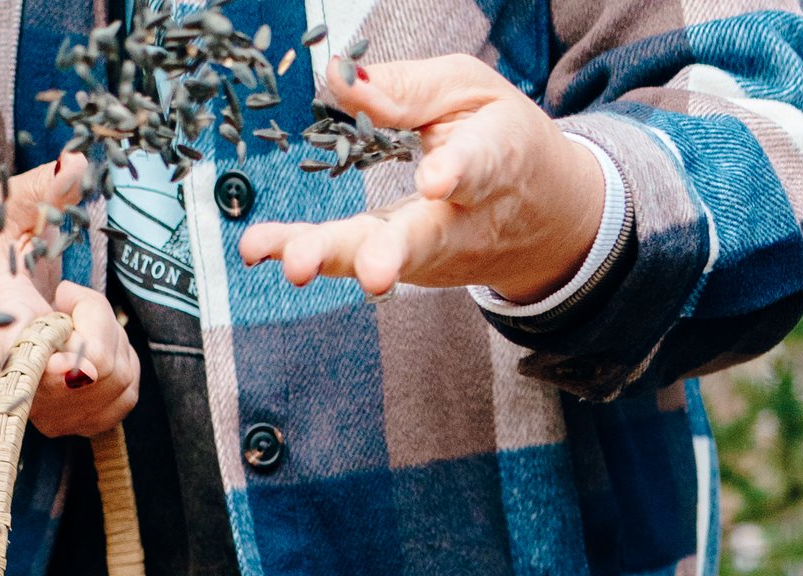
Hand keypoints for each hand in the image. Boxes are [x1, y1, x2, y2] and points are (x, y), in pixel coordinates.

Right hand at [0, 155, 140, 437]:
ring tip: (69, 323)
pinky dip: (119, 363)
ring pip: (118, 375)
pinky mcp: (79, 426)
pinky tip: (86, 347)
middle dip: (94, 316)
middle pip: (98, 360)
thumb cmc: (2, 265)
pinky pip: (128, 393)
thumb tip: (75, 161)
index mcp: (3, 332)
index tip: (69, 361)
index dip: (57, 364)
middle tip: (63, 299)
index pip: (31, 364)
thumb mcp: (11, 216)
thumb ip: (40, 190)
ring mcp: (53, 414)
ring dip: (106, 337)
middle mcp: (26, 387)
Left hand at [239, 58, 607, 302]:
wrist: (543, 219)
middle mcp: (463, 221)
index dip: (456, 174)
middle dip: (392, 254)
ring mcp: (431, 254)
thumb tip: (340, 78)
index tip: (435, 181)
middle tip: (373, 271)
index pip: (478, 168)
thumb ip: (409, 88)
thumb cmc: (502, 139)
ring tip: (293, 262)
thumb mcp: (469, 91)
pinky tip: (259, 248)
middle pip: (424, 239)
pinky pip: (349, 259)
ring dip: (335, 261)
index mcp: (497, 161)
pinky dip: (305, 251)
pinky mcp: (401, 267)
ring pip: (381, 259)